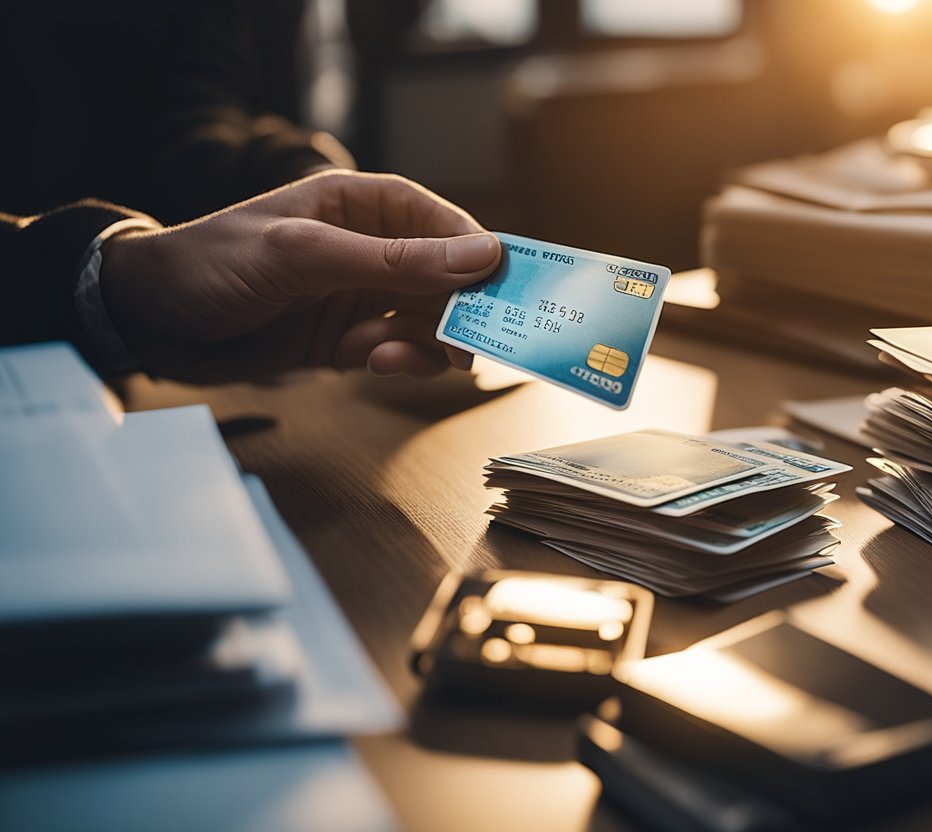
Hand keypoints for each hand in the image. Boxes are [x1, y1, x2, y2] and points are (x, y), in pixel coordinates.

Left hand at [100, 170, 501, 381]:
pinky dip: (396, 362)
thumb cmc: (212, 264)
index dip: (477, 251)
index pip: (440, 220)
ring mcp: (360, 297)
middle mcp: (370, 250)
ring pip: (427, 321)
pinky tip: (371, 363)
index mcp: (361, 205)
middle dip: (459, 310)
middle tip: (470, 342)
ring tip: (389, 356)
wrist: (148, 322)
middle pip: (444, 277)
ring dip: (422, 343)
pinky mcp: (348, 340)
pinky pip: (397, 352)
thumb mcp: (303, 255)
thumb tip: (477, 256)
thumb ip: (392, 260)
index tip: (506, 286)